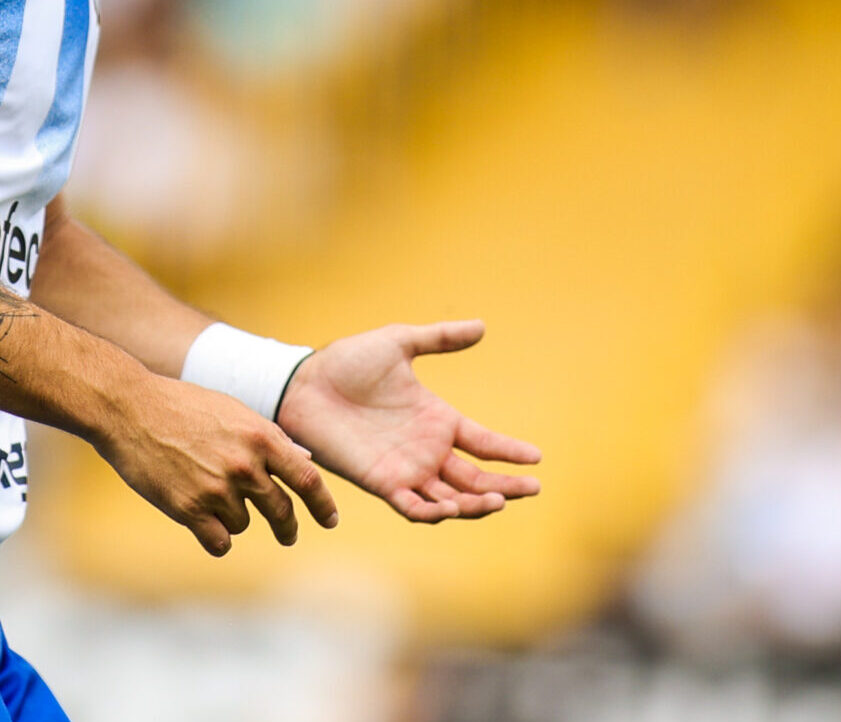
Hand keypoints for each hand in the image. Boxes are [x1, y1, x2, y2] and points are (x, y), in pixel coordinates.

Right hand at [91, 375, 340, 555]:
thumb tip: (306, 459)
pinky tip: (204, 524)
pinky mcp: (189, 509)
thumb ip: (270, 437)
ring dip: (233, 518)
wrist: (129, 409)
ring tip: (209, 495)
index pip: (307, 478)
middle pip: (282, 510)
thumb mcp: (233, 411)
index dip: (322, 504)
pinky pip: (219, 541)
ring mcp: (217, 488)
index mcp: (260, 436)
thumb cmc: (182, 405)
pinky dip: (215, 537)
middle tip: (287, 534)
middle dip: (287, 527)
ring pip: (244, 523)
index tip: (330, 520)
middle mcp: (244, 465)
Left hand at [277, 320, 540, 522]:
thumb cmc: (346, 362)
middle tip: (533, 488)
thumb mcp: (398, 342)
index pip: (483, 442)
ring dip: (476, 505)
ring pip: (451, 499)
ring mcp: (406, 469)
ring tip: (499, 500)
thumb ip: (439, 338)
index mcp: (437, 419)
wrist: (303, 383)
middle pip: (475, 478)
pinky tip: (455, 509)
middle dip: (506, 486)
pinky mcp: (381, 482)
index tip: (537, 456)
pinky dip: (436, 513)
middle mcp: (426, 450)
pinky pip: (414, 507)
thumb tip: (482, 327)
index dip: (509, 451)